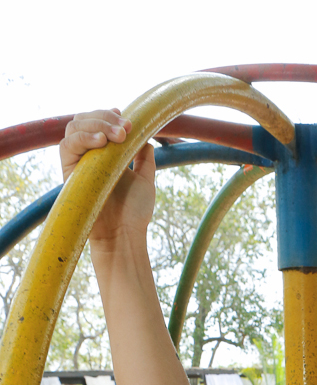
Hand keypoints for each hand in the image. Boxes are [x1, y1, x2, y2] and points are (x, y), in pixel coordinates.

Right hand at [60, 109, 154, 245]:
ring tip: (117, 135)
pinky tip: (101, 142)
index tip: (123, 116)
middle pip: (84, 120)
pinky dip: (83, 138)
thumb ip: (144, 157)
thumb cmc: (135, 212)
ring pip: (74, 128)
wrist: (124, 235)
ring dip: (96, 124)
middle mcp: (88, 157)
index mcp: (104, 155)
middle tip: (125, 128)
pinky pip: (67, 145)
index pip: (97, 123)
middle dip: (104, 117)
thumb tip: (146, 138)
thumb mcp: (146, 179)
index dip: (106, 115)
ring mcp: (77, 164)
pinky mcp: (68, 173)